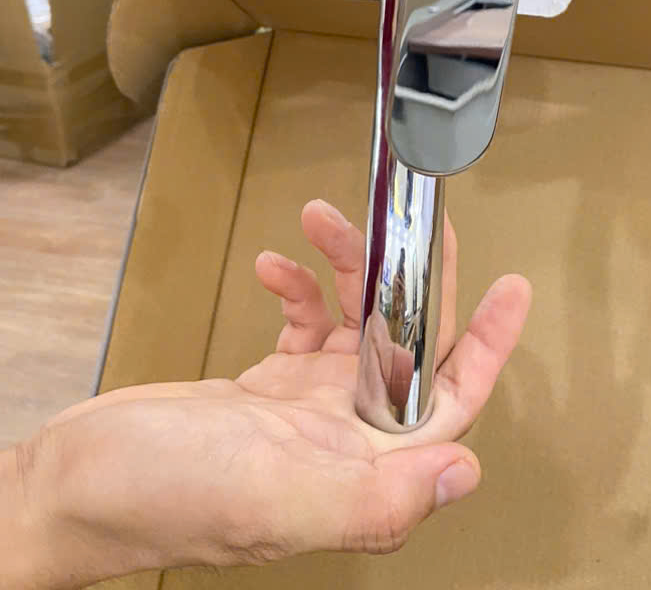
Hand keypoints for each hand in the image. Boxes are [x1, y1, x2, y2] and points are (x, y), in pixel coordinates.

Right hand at [7, 202, 529, 587]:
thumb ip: (375, 497)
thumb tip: (463, 473)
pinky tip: (277, 265)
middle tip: (412, 219)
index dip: (487, 344)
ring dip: (347, 268)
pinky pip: (303, 326)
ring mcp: (304, 416)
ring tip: (322, 221)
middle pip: (406, 345)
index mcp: (362, 469)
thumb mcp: (275, 495)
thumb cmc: (160, 498)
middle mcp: (344, 443)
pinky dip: (298, 288)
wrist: (73, 487)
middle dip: (410, 275)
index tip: (510, 288)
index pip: (451, 402)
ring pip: (355, 325)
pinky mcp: (265, 393)